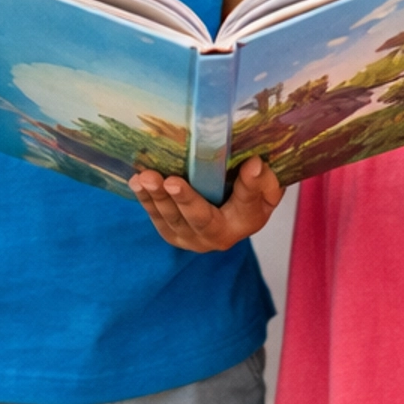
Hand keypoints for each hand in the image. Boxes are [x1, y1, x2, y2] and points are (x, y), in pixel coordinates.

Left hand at [129, 157, 282, 251]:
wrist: (235, 208)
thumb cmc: (253, 191)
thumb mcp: (267, 186)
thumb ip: (261, 180)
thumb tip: (254, 165)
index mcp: (245, 222)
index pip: (242, 204)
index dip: (245, 186)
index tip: (243, 167)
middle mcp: (217, 237)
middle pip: (198, 219)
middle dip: (182, 200)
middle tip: (169, 181)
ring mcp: (191, 237)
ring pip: (172, 219)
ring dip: (157, 198)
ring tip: (145, 178)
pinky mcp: (172, 233)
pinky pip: (157, 218)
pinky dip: (146, 200)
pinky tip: (136, 182)